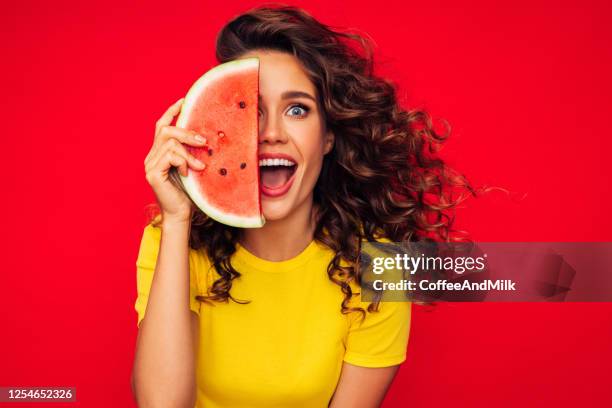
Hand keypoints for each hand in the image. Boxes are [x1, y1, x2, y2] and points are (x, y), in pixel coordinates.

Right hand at [144, 98, 206, 223]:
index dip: (171, 112)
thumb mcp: (192, 167)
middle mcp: (151, 156)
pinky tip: (188, 173)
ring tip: (200, 166)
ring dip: (188, 153)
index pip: (161, 126)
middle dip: (186, 132)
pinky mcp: (152, 173)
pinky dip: (183, 162)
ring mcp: (150, 164)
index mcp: (159, 153)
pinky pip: (170, 156)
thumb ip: (191, 152)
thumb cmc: (189, 193)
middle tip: (203, 142)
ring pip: (170, 143)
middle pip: (165, 130)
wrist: (181, 214)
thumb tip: (204, 136)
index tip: (184, 100)